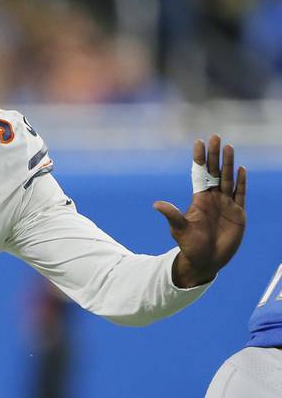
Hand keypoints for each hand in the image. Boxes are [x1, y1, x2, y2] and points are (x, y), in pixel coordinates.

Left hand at [154, 135, 246, 287]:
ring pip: (229, 179)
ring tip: (228, 147)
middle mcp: (213, 198)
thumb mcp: (179, 229)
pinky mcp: (238, 214)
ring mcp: (227, 204)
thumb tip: (156, 204)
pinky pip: (240, 195)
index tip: (198, 141)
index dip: (200, 158)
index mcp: (199, 198)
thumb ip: (171, 215)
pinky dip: (241, 183)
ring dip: (229, 164)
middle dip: (215, 155)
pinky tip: (241, 169)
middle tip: (215, 137)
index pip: (199, 173)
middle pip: (215, 171)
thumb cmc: (190, 245)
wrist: (206, 261)